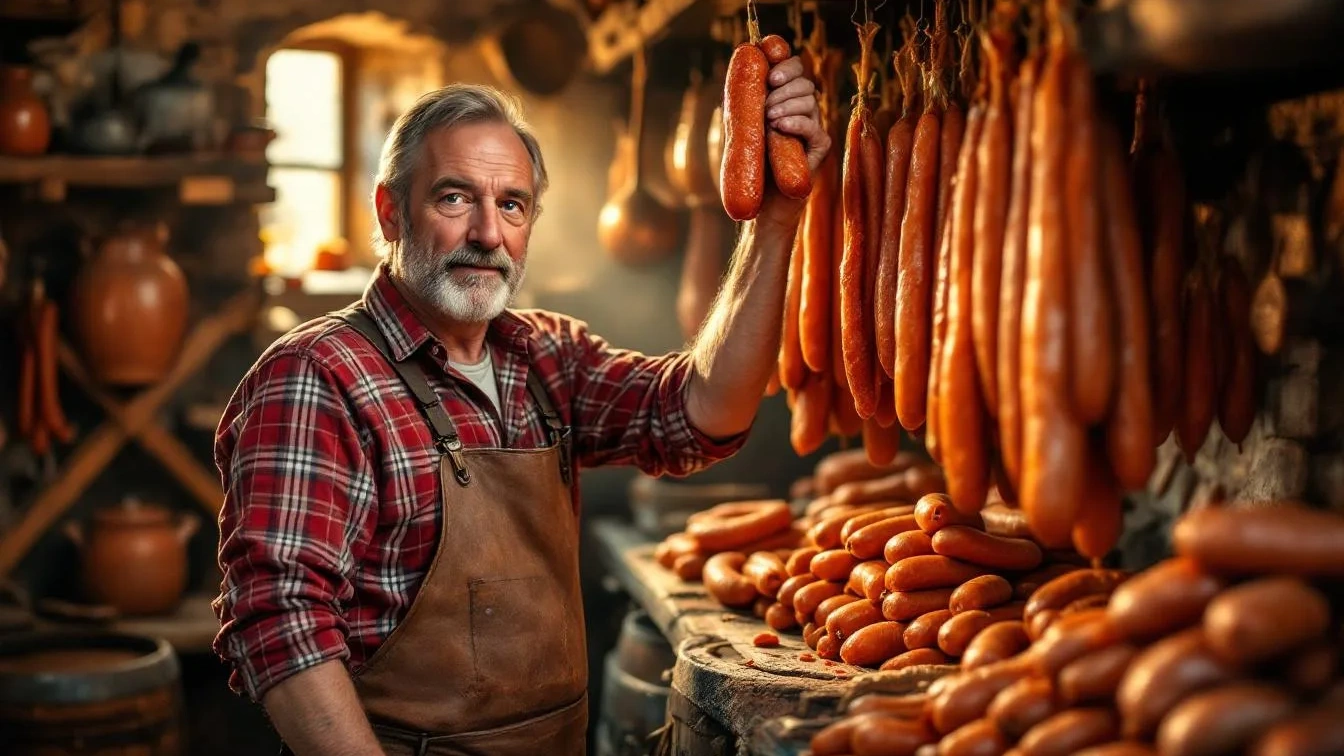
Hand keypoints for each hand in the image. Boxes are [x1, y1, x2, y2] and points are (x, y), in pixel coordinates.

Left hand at [758, 55, 829, 229]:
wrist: (758, 200)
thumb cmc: (748, 163)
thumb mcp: (742, 125)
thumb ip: (746, 98)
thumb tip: (745, 65)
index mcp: (786, 100)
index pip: (796, 69)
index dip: (787, 66)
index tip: (770, 76)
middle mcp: (803, 111)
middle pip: (804, 82)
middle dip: (784, 88)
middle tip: (766, 106)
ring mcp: (813, 129)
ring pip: (810, 101)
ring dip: (786, 106)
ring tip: (768, 121)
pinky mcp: (820, 149)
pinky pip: (815, 128)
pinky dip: (796, 124)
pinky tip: (779, 127)